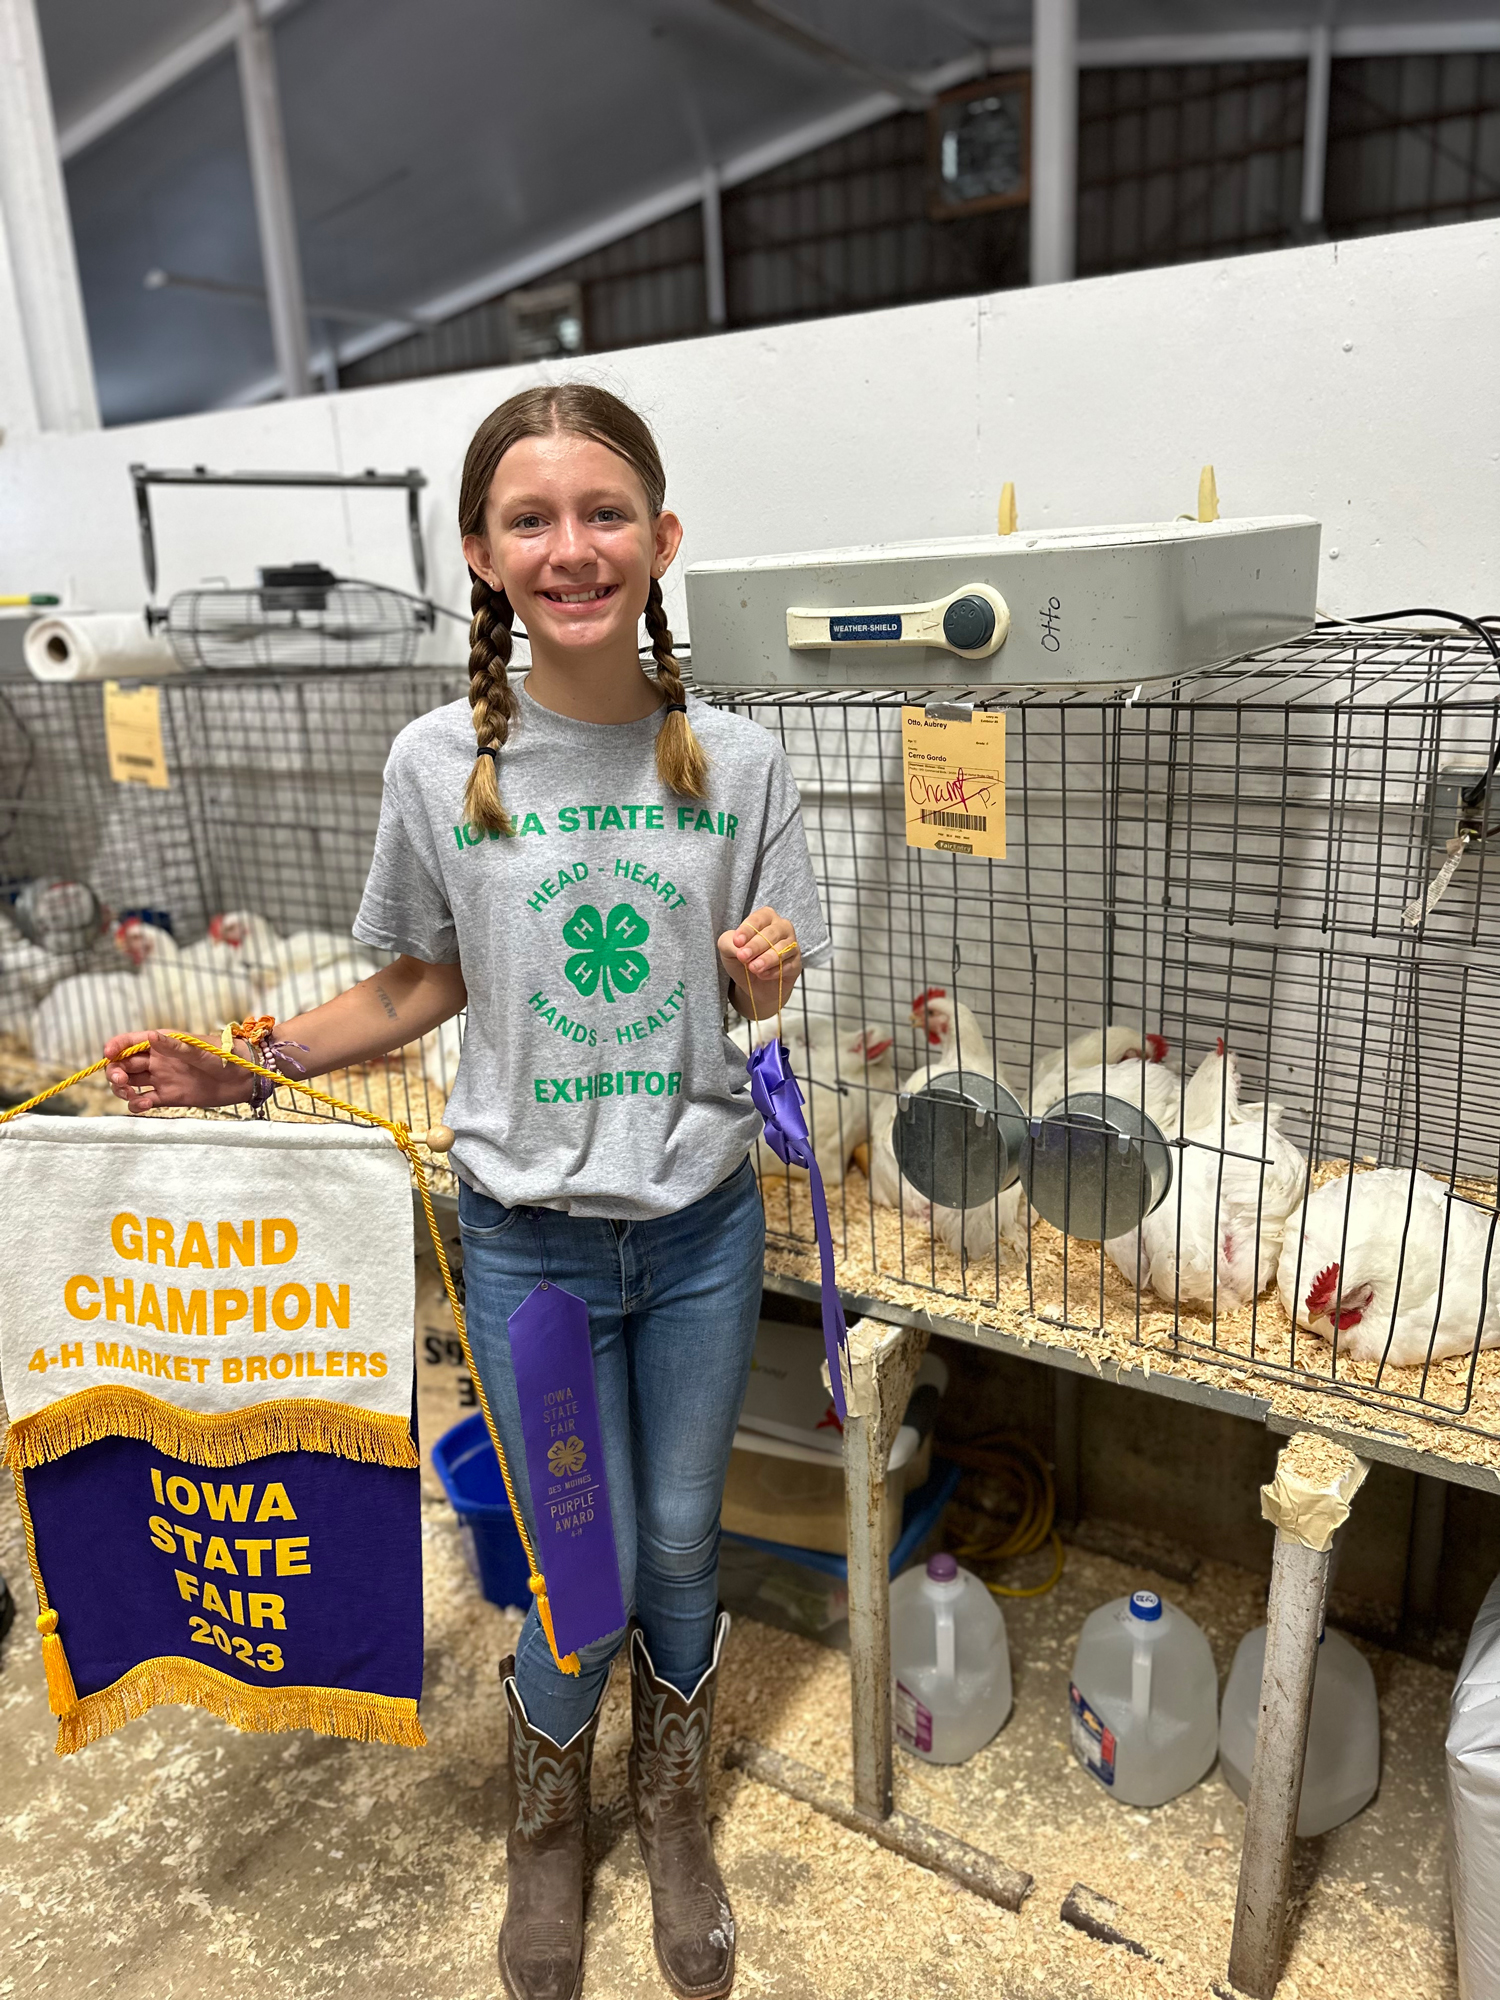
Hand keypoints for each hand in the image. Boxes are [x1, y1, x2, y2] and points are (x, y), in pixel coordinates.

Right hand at [103, 1028, 256, 1114]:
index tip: (108, 1054)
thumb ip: (176, 1046)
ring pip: (130, 1083)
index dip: (115, 1046)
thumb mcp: (201, 1050)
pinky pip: (145, 1101)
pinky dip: (137, 1104)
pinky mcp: (169, 1097)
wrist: (246, 1078)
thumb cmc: (226, 1056)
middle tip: (120, 1081)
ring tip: (130, 1095)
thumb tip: (151, 1036)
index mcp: (162, 1042)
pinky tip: (142, 1104)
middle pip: (124, 1064)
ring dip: (122, 1088)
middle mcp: (157, 1060)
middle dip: (115, 1071)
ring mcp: (162, 1079)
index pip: (129, 1042)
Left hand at [717, 906, 801, 1019]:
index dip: (748, 930)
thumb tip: (740, 947)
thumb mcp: (727, 948)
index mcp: (765, 917)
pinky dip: (774, 971)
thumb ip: (730, 943)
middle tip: (743, 957)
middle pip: (771, 933)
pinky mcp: (796, 963)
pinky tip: (763, 975)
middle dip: (756, 945)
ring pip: (782, 949)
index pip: (758, 919)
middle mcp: (782, 927)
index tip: (737, 942)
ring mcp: (792, 945)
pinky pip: (788, 965)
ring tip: (753, 968)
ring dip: (766, 959)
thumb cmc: (741, 959)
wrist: (751, 984)